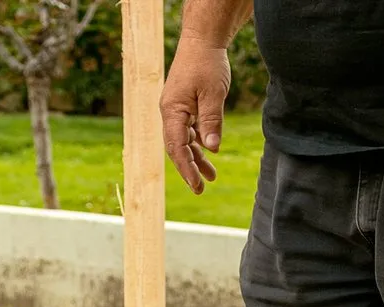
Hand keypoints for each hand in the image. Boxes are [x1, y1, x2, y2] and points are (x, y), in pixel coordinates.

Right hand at [160, 38, 230, 193]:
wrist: (202, 40)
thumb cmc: (206, 63)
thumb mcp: (213, 93)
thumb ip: (211, 122)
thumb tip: (212, 149)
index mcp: (172, 112)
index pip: (176, 147)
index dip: (185, 168)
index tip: (196, 184)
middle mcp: (170, 115)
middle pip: (177, 149)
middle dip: (189, 169)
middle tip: (201, 189)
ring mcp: (177, 112)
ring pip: (184, 142)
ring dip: (196, 159)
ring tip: (211, 177)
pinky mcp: (185, 108)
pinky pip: (189, 132)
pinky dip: (199, 144)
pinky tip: (209, 154)